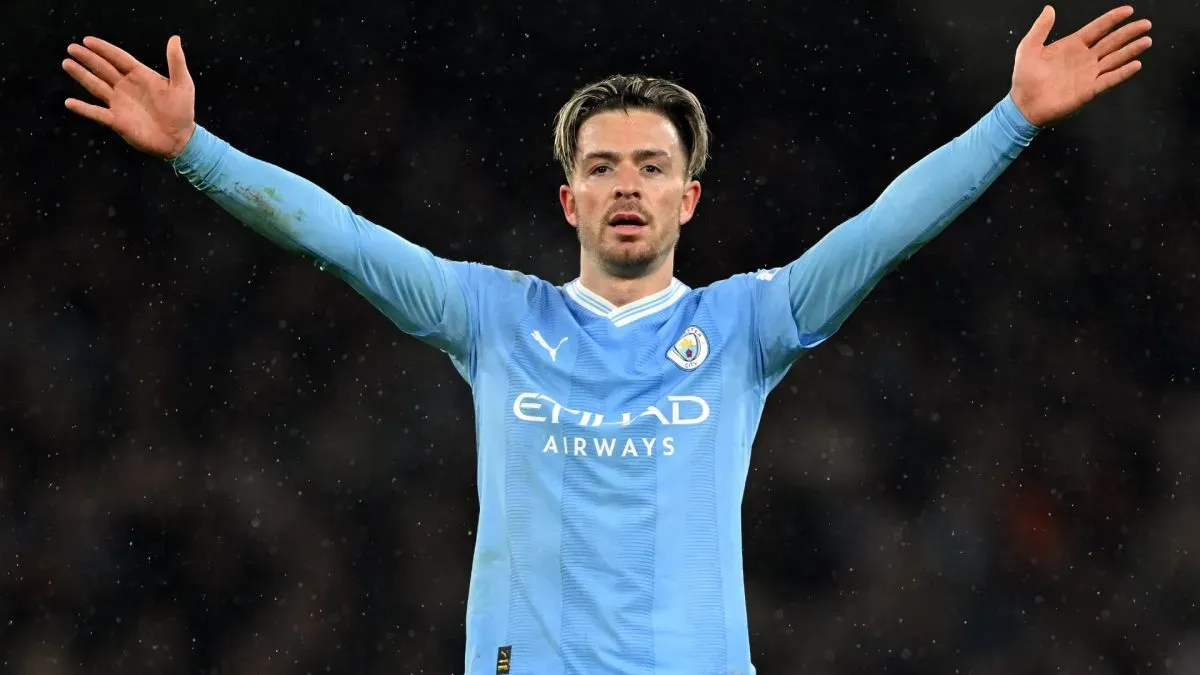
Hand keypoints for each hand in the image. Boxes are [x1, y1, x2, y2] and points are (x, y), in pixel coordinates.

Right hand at [62, 36, 196, 158]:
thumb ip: (176, 62)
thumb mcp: (183, 84)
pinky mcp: (117, 121)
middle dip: (88, 58)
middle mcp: (126, 87)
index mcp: (140, 76)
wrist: (180, 139)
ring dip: (81, 75)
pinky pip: (96, 113)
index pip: (118, 58)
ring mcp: (120, 103)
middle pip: (103, 69)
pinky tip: (69, 102)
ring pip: (96, 86)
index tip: (87, 40)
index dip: (103, 49)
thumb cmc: (183, 111)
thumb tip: (174, 38)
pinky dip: (83, 108)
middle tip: (72, 48)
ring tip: (67, 63)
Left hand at [1010, 5, 1150, 126]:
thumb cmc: (1025, 77)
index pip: (1097, 29)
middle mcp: (1084, 58)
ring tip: (1146, 40)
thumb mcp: (1029, 48)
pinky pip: (1109, 79)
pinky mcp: (1089, 90)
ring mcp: (1088, 74)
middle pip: (1112, 42)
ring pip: (1115, 59)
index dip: (1112, 19)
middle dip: (1129, 32)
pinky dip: (1123, 72)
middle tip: (1146, 24)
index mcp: (1072, 46)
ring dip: (1131, 50)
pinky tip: (1136, 64)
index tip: (1128, 10)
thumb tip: (1049, 8)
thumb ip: (1040, 28)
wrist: (1023, 103)